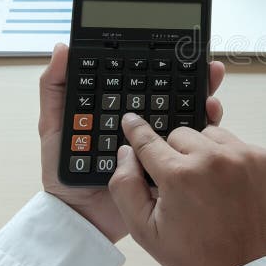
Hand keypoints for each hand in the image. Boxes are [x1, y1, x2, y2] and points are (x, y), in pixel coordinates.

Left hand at [39, 43, 225, 242]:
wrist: (81, 218)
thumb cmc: (63, 175)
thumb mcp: (54, 126)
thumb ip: (56, 88)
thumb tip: (63, 49)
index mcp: (120, 112)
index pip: (144, 81)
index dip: (160, 63)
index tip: (176, 47)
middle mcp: (145, 125)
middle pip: (172, 92)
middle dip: (191, 75)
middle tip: (203, 61)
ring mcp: (159, 144)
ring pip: (188, 113)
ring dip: (202, 94)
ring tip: (211, 79)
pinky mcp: (171, 164)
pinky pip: (192, 143)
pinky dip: (205, 125)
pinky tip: (210, 110)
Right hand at [108, 114, 265, 265]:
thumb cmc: (197, 253)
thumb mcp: (145, 231)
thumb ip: (126, 187)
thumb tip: (126, 152)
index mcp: (180, 175)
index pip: (148, 140)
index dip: (136, 130)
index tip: (131, 119)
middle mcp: (213, 158)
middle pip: (180, 135)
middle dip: (176, 155)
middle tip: (182, 183)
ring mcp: (244, 156)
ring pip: (211, 135)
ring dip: (204, 152)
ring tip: (207, 185)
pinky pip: (238, 144)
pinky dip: (230, 159)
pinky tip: (230, 186)